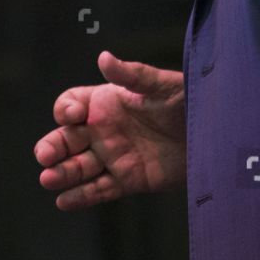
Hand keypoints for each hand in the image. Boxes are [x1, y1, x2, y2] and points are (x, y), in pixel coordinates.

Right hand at [34, 50, 186, 209]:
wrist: (214, 135)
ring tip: (48, 179)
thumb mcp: (163, 85)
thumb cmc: (189, 101)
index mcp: (107, 102)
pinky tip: (64, 202)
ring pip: (78, 167)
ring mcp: (113, 156)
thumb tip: (104, 57)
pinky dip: (81, 197)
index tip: (72, 115)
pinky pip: (98, 190)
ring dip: (61, 173)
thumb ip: (133, 74)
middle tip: (45, 155)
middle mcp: (103, 129)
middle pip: (66, 138)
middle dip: (52, 146)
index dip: (65, 109)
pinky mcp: (127, 180)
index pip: (72, 104)